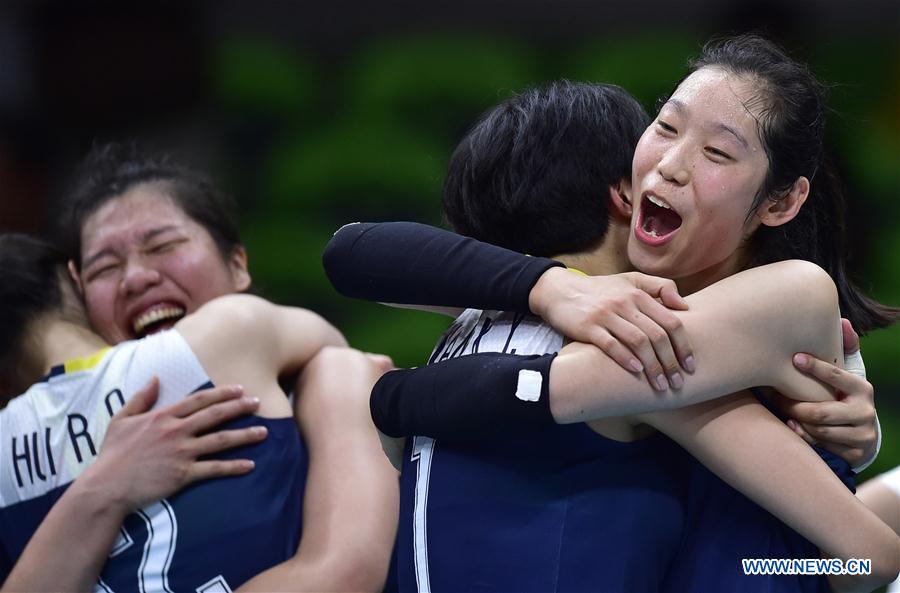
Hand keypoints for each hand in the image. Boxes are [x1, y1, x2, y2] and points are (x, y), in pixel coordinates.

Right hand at [84, 378, 266, 511]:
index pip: (198, 400)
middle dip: (240, 407)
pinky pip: (214, 469)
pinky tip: (250, 465)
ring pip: (220, 441)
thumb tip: (154, 378)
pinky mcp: (183, 475)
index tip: (239, 389)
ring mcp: (181, 453)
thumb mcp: (121, 419)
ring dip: (245, 435)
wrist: (106, 486)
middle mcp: (176, 431)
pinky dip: (233, 467)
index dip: (221, 393)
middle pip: (215, 415)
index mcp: (162, 416)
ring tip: (264, 432)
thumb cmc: (112, 454)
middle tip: (259, 403)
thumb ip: (140, 398)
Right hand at [529, 267, 692, 390]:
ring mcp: (606, 315)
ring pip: (638, 342)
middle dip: (671, 362)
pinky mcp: (588, 327)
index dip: (684, 345)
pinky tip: (636, 372)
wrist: (559, 290)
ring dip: (653, 366)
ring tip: (660, 385)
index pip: (671, 321)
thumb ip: (659, 287)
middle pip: (658, 335)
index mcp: (638, 294)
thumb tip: (685, 306)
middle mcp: (625, 303)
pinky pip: (611, 345)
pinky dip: (626, 359)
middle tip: (678, 382)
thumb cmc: (599, 290)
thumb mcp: (629, 280)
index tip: (690, 365)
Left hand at [777, 321, 877, 467]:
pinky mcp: (854, 453)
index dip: (816, 367)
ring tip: (782, 409)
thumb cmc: (845, 397)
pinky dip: (802, 435)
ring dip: (796, 420)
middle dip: (793, 405)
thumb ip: (845, 349)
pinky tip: (791, 426)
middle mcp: (865, 412)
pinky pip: (820, 445)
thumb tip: (844, 321)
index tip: (794, 358)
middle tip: (774, 395)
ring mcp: (861, 435)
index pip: (838, 376)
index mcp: (863, 389)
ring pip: (818, 430)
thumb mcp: (848, 375)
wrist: (862, 435)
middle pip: (820, 412)